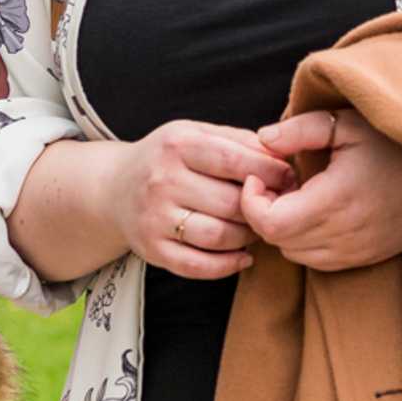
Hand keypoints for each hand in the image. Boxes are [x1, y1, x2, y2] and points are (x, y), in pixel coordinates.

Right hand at [101, 119, 296, 279]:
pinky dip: (228, 265)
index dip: (270, 172)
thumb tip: (283, 155)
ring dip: (248, 236)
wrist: (113, 188)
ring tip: (256, 228)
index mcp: (177, 145)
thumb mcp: (195, 134)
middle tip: (277, 208)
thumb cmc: (167, 159)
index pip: (234, 161)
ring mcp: (154, 217)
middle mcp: (162, 180)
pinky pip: (199, 266)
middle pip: (231, 203)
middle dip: (262, 208)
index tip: (288, 178)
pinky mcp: (152, 249)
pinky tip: (243, 255)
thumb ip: (238, 140)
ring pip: (219, 236)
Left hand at [240, 108, 401, 272]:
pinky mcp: (365, 258)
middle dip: (264, 212)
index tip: (259, 175)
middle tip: (277, 181)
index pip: (271, 223)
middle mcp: (345, 234)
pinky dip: (304, 241)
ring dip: (284, 229)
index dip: (252, 201)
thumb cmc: (394, 144)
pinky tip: (315, 211)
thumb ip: (300, 129)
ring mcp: (356, 252)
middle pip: (278, 241)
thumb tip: (263, 140)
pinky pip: (317, 261)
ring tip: (296, 195)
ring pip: (294, 255)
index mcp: (336, 200)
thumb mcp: (346, 123)